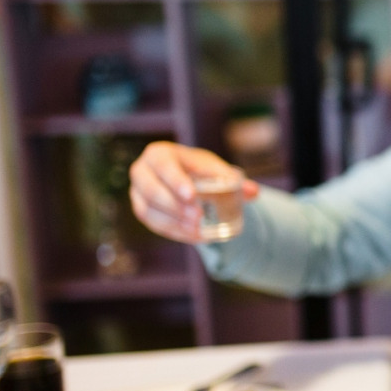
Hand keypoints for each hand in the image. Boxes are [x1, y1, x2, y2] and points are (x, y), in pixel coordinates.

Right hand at [128, 141, 258, 243]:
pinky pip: (154, 224)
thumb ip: (232, 178)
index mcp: (159, 154)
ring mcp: (137, 192)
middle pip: (151, 190)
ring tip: (198, 229)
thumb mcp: (215, 169)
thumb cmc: (200, 169)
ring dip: (174, 221)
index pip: (164, 166)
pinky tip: (194, 236)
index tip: (192, 196)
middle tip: (198, 216)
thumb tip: (253, 192)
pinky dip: (175, 231)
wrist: (187, 178)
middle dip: (174, 205)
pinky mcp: (142, 210)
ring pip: (148, 210)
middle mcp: (142, 171)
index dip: (176, 181)